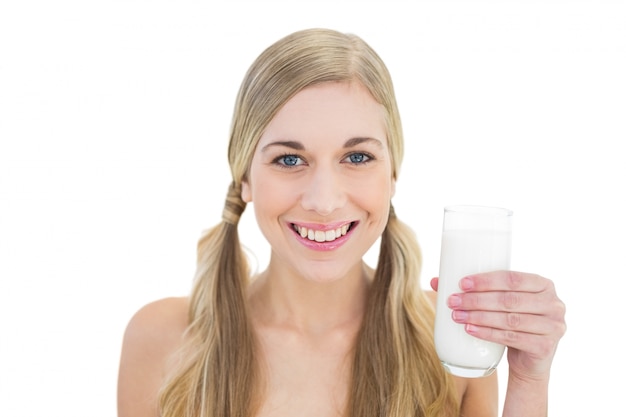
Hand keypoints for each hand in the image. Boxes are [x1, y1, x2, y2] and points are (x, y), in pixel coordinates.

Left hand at [430, 271, 565, 381]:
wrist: (529, 360)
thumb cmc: (511, 322)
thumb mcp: (499, 303)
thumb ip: (475, 289)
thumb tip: (435, 280)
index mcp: (543, 284)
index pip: (512, 278)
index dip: (486, 280)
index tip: (461, 283)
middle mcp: (554, 303)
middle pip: (509, 299)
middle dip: (477, 300)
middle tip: (453, 301)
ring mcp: (553, 326)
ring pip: (510, 319)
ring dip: (480, 316)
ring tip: (458, 316)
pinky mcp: (545, 346)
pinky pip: (513, 337)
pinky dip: (489, 333)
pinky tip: (471, 330)